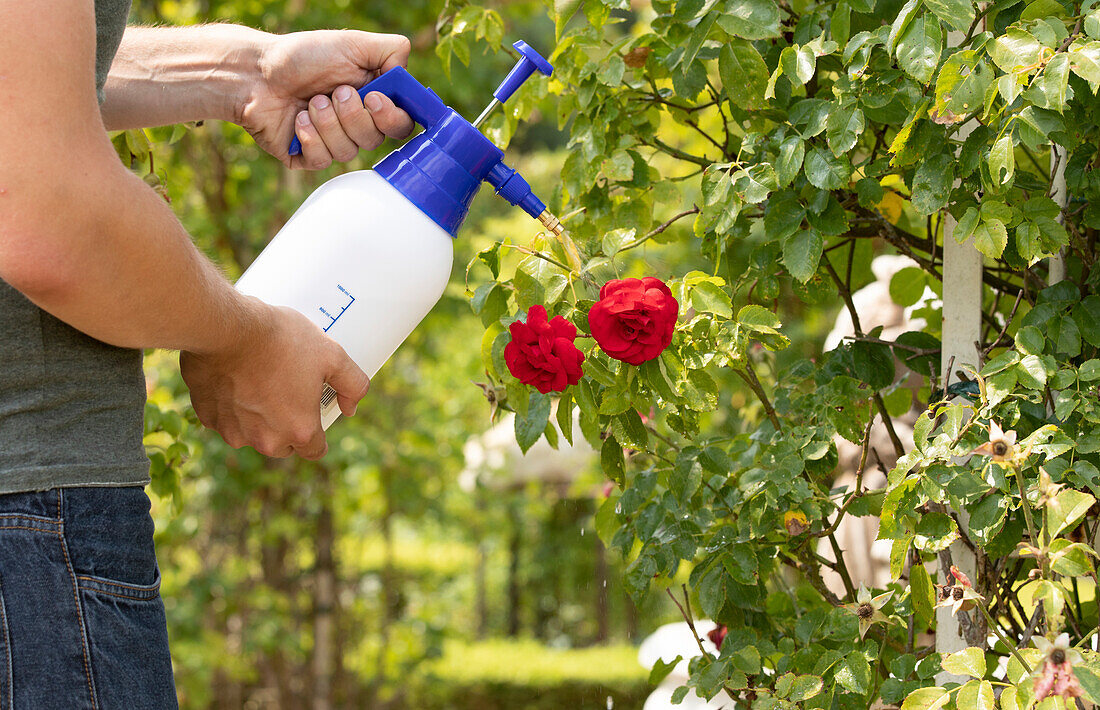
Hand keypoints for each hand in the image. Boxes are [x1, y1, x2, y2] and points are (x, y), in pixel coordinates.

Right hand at [180, 302, 369, 458]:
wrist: (225, 326)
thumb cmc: (281, 339)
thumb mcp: (333, 354)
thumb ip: (353, 385)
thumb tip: (351, 407)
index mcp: (299, 431)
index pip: (315, 451)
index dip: (318, 434)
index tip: (314, 413)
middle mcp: (265, 440)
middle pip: (283, 445)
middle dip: (287, 426)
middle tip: (288, 391)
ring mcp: (233, 431)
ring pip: (251, 433)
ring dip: (257, 416)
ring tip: (260, 379)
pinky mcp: (207, 417)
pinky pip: (225, 418)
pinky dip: (231, 405)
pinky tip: (235, 378)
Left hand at [239, 30, 415, 169]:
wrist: (255, 72)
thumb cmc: (301, 56)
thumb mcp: (352, 43)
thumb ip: (391, 50)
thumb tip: (406, 74)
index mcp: (371, 101)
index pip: (401, 124)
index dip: (392, 117)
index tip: (374, 98)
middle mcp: (355, 125)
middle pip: (376, 140)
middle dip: (353, 115)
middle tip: (334, 91)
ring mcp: (332, 143)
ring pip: (348, 152)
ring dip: (328, 122)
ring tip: (310, 101)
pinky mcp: (309, 157)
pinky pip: (323, 160)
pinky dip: (309, 136)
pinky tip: (297, 120)